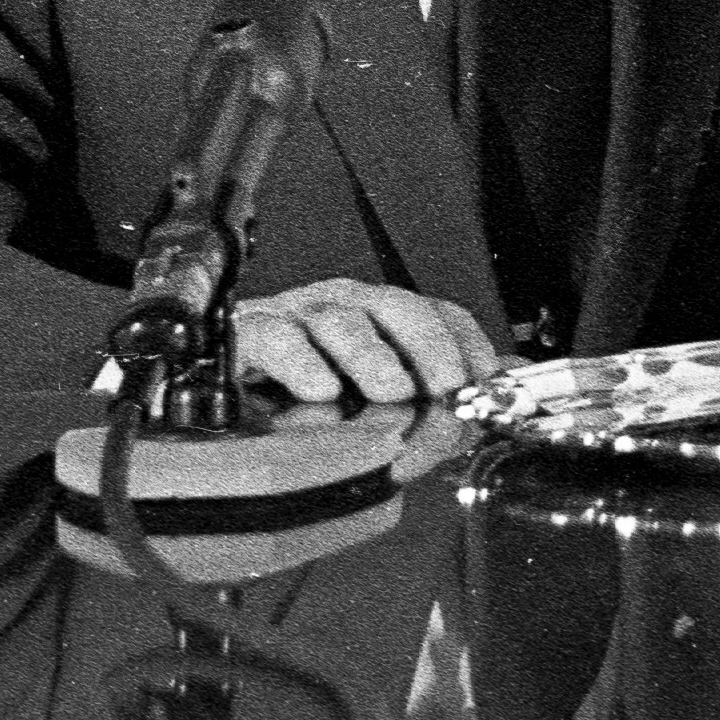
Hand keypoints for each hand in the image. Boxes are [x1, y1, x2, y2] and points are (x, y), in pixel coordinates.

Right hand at [231, 275, 502, 407]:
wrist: (213, 412)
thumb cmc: (296, 404)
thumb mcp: (373, 407)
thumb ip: (435, 398)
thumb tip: (506, 386)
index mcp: (379, 322)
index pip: (438, 314)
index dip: (467, 345)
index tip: (484, 384)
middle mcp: (341, 310)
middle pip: (396, 306)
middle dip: (429, 345)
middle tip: (447, 386)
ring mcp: (293, 318)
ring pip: (339, 320)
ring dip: (372, 356)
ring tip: (392, 391)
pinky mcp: (245, 339)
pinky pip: (273, 338)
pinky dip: (300, 362)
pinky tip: (319, 390)